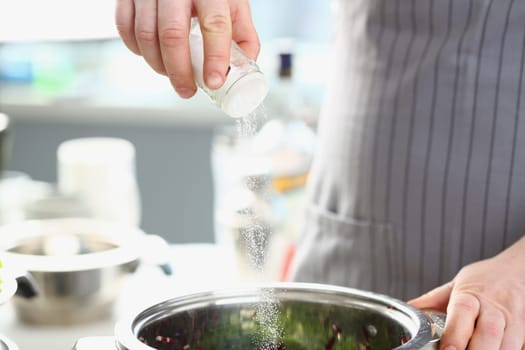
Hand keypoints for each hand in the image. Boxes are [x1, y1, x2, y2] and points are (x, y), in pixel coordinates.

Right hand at [115, 0, 259, 97]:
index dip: (215, 57)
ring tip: (171, 75)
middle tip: (187, 90)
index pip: (214, 24)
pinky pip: (125, 28)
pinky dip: (137, 50)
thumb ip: (243, 34)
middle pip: (173, 35)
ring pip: (146, 36)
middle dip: (179, 72)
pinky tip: (152, 56)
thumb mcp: (233, 3)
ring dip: (157, 65)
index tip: (214, 81)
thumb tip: (244, 69)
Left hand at [409, 236, 524, 349]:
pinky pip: (521, 348)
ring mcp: (516, 322)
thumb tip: (403, 308)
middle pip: (488, 335)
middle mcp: (495, 309)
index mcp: (472, 296)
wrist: (519, 270)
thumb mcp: (455, 284)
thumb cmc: (485, 279)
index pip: (463, 313)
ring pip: (508, 346)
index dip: (455, 335)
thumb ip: (431, 300)